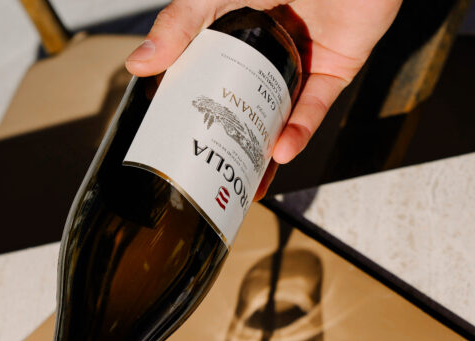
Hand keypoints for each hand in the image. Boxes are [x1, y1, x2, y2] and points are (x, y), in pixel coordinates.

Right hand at [125, 0, 401, 166]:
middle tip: (211, 175)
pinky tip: (281, 151)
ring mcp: (301, 60)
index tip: (178, 140)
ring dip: (265, 153)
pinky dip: (299, 132)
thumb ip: (180, 24)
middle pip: (246, 106)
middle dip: (230, 143)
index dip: (195, 108)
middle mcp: (269, 47)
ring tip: (246, 183)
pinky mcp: (336, 69)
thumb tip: (138, 64)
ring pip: (280, 117)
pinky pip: (314, 108)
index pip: (211, 76)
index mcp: (238, 27)